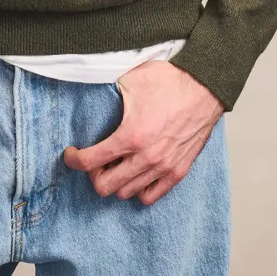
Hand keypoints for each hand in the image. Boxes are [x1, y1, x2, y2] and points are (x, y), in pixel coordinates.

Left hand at [63, 62, 224, 204]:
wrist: (205, 86)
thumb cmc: (170, 81)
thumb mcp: (130, 80)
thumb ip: (108, 94)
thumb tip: (90, 96)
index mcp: (131, 135)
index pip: (90, 161)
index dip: (74, 160)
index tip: (71, 154)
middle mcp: (146, 157)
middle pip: (105, 186)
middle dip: (93, 174)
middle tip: (94, 159)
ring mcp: (164, 167)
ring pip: (126, 192)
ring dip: (115, 181)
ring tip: (115, 164)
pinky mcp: (178, 171)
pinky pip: (151, 195)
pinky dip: (137, 188)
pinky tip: (134, 172)